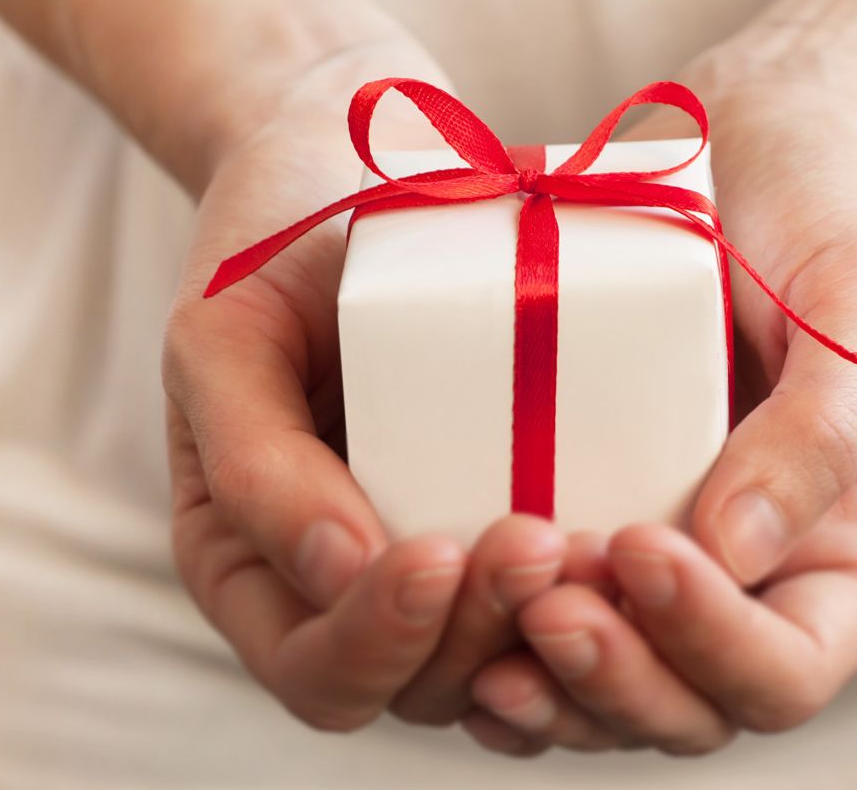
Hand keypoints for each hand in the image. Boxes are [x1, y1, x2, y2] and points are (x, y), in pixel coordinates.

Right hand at [162, 43, 566, 730]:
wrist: (356, 174)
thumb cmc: (275, 252)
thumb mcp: (224, 338)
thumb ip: (251, 461)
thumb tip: (339, 570)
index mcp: (259, 566)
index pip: (319, 666)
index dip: (378, 637)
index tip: (435, 551)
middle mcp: (353, 584)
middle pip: (421, 683)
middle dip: (477, 631)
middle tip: (538, 542)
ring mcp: (443, 555)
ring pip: (504, 658)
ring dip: (550, 623)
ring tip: (597, 547)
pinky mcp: (516, 512)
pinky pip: (559, 592)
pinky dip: (599, 591)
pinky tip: (632, 541)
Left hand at [460, 58, 856, 755]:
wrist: (737, 149)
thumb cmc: (819, 209)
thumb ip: (821, 429)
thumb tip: (734, 550)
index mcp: (850, 552)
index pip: (787, 670)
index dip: (710, 642)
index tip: (638, 544)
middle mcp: (760, 580)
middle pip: (692, 708)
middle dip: (613, 678)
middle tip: (541, 599)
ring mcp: (669, 561)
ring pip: (609, 692)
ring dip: (542, 677)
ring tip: (479, 609)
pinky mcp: (591, 521)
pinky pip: (546, 625)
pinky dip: (496, 639)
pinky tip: (444, 606)